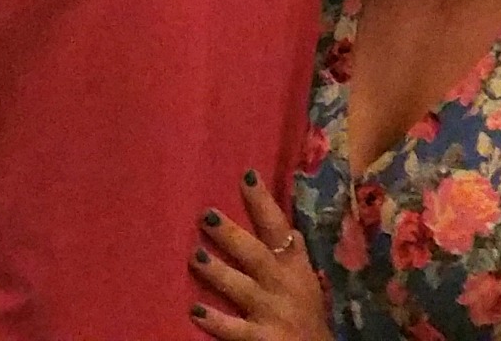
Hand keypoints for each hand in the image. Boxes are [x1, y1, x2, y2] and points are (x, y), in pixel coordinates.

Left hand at [191, 171, 326, 340]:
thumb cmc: (305, 311)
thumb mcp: (305, 277)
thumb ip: (291, 254)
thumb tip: (281, 222)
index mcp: (294, 266)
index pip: (279, 228)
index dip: (263, 203)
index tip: (247, 175)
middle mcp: (283, 284)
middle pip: (256, 255)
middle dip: (232, 235)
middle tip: (206, 215)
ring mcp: (271, 311)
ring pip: (242, 288)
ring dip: (219, 272)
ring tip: (195, 256)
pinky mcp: (260, 338)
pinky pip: (234, 329)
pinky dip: (216, 321)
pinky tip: (195, 312)